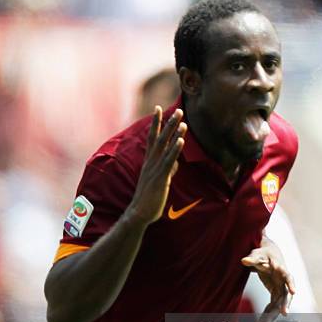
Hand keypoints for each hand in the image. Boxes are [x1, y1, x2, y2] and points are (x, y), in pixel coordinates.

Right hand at [129, 107, 185, 223]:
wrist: (139, 213)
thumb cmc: (149, 199)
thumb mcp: (159, 181)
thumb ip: (167, 171)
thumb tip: (174, 165)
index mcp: (148, 162)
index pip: (152, 138)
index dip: (156, 123)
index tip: (158, 109)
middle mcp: (150, 162)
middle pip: (159, 138)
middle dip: (168, 123)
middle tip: (178, 110)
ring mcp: (154, 169)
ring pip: (165, 147)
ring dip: (173, 132)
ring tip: (182, 120)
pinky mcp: (160, 177)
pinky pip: (168, 160)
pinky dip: (175, 150)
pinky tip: (181, 140)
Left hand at [241, 242, 294, 320]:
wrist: (269, 254)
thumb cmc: (264, 253)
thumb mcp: (257, 254)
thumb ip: (252, 259)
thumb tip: (244, 261)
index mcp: (281, 269)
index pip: (288, 277)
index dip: (291, 284)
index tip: (293, 292)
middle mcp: (283, 281)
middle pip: (285, 295)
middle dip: (284, 305)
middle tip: (284, 314)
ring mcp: (280, 288)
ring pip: (278, 304)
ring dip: (272, 316)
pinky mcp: (275, 293)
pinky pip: (272, 306)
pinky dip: (267, 314)